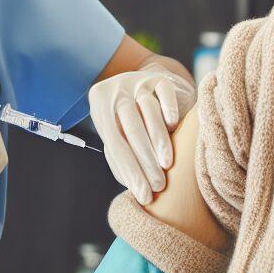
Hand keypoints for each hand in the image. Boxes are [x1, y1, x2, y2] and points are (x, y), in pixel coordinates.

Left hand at [88, 66, 195, 203]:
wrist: (149, 84)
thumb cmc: (132, 120)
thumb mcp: (120, 135)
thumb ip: (122, 158)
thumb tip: (134, 187)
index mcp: (100, 106)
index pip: (115, 144)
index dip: (130, 171)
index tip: (144, 195)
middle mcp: (116, 92)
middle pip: (131, 129)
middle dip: (145, 161)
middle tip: (158, 185)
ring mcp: (138, 82)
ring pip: (148, 110)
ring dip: (158, 139)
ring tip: (167, 164)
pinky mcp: (159, 76)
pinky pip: (164, 92)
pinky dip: (168, 108)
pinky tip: (173, 125)